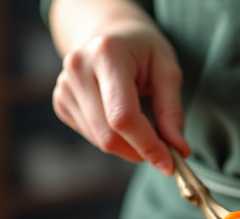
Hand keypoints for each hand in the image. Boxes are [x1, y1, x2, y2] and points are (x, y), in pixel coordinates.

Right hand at [51, 21, 189, 175]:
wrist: (109, 33)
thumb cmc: (142, 50)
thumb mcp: (167, 69)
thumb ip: (172, 110)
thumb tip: (178, 149)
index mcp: (107, 54)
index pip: (123, 117)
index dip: (148, 146)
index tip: (170, 164)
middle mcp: (78, 69)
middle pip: (109, 136)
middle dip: (140, 151)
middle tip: (163, 150)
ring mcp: (65, 87)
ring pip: (100, 141)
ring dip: (128, 147)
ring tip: (143, 126)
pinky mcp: (61, 103)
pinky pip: (92, 137)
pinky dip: (113, 139)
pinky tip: (120, 117)